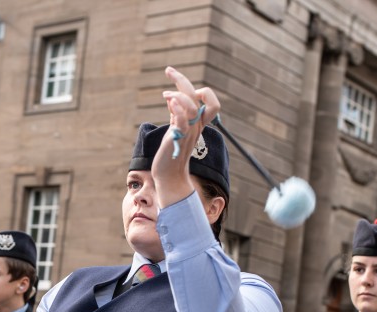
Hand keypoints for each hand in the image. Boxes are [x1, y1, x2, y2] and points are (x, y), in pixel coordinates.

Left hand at [152, 66, 219, 207]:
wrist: (169, 176)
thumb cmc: (171, 155)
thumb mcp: (175, 130)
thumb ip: (176, 115)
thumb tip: (171, 99)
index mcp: (197, 124)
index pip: (211, 103)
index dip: (201, 92)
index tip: (180, 90)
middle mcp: (196, 126)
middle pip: (199, 96)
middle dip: (182, 80)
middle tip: (168, 70)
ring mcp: (188, 132)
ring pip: (191, 105)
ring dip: (178, 95)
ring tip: (165, 95)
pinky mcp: (177, 139)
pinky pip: (182, 120)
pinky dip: (177, 107)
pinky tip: (168, 101)